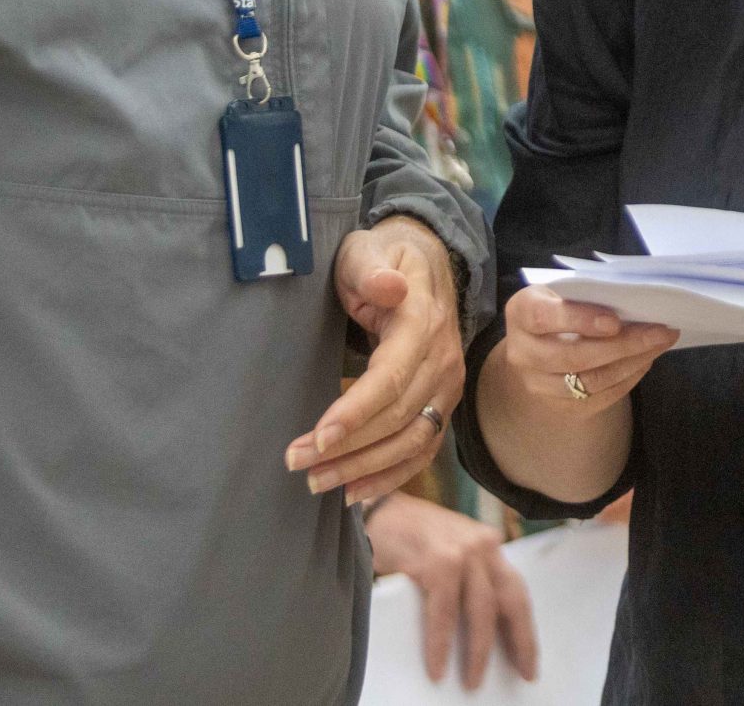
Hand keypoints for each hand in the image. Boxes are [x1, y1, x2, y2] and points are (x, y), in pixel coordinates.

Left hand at [286, 217, 464, 504]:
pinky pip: (424, 449)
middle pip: (397, 417)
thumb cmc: (383, 258)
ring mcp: (447, 385)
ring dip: (364, 468)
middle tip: (295, 462)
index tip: (318, 437)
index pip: (391, 377)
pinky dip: (393, 475)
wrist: (425, 263)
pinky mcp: (442, 403)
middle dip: (347, 447)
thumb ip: (371, 269)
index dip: (356, 411)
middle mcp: (443, 360)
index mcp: (423, 321)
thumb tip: (386, 286)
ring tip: (317, 482)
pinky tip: (357, 493)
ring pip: (411, 440)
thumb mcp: (368, 250)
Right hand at [366, 494, 540, 688]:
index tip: (529, 663)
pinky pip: (444, 612)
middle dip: (519, 641)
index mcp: (489, 546)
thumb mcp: (450, 554)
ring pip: (481, 609)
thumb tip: (481, 636)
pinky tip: (438, 666)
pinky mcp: (437, 560)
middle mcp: (482, 545)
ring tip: (472, 681)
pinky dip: (441, 642)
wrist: (375, 512)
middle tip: (522, 674)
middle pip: (510, 599)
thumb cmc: (409, 540)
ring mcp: (461, 551)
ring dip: (478, 650)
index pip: (516, 591)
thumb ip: (468, 581)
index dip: (525, 629)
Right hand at [497, 285, 678, 416]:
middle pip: (575, 356)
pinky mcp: (556, 406)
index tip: (615, 321)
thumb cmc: (556, 307)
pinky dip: (626, 381)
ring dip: (632, 363)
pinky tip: (645, 362)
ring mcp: (537, 384)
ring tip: (659, 345)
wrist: (533, 346)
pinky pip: (597, 399)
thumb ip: (588, 294)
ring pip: (590, 381)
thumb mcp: (562, 290)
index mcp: (521, 312)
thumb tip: (636, 301)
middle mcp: (522, 352)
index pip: (544, 317)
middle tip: (660, 332)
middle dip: (624, 345)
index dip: (579, 320)